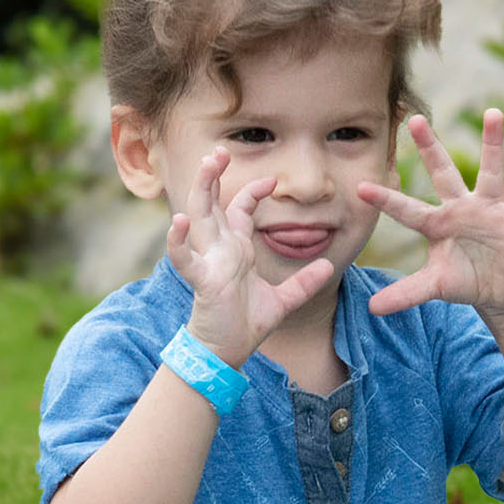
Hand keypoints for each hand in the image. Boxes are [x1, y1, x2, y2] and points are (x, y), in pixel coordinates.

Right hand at [166, 149, 335, 368]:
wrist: (227, 352)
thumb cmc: (246, 324)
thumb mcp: (284, 301)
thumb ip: (305, 283)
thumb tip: (327, 266)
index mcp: (236, 249)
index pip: (239, 209)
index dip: (252, 191)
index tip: (272, 180)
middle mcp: (220, 250)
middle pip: (212, 203)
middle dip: (214, 176)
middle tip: (221, 151)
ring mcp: (209, 262)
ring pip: (198, 217)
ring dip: (200, 191)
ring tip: (206, 166)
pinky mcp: (202, 281)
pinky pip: (185, 258)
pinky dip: (177, 241)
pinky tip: (178, 222)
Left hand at [357, 110, 503, 319]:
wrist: (500, 291)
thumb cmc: (464, 281)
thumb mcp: (434, 287)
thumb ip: (406, 294)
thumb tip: (372, 309)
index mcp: (438, 224)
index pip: (408, 210)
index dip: (386, 200)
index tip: (360, 188)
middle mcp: (462, 209)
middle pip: (444, 173)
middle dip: (430, 148)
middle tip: (414, 118)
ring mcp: (491, 211)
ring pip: (491, 172)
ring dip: (492, 144)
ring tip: (493, 113)